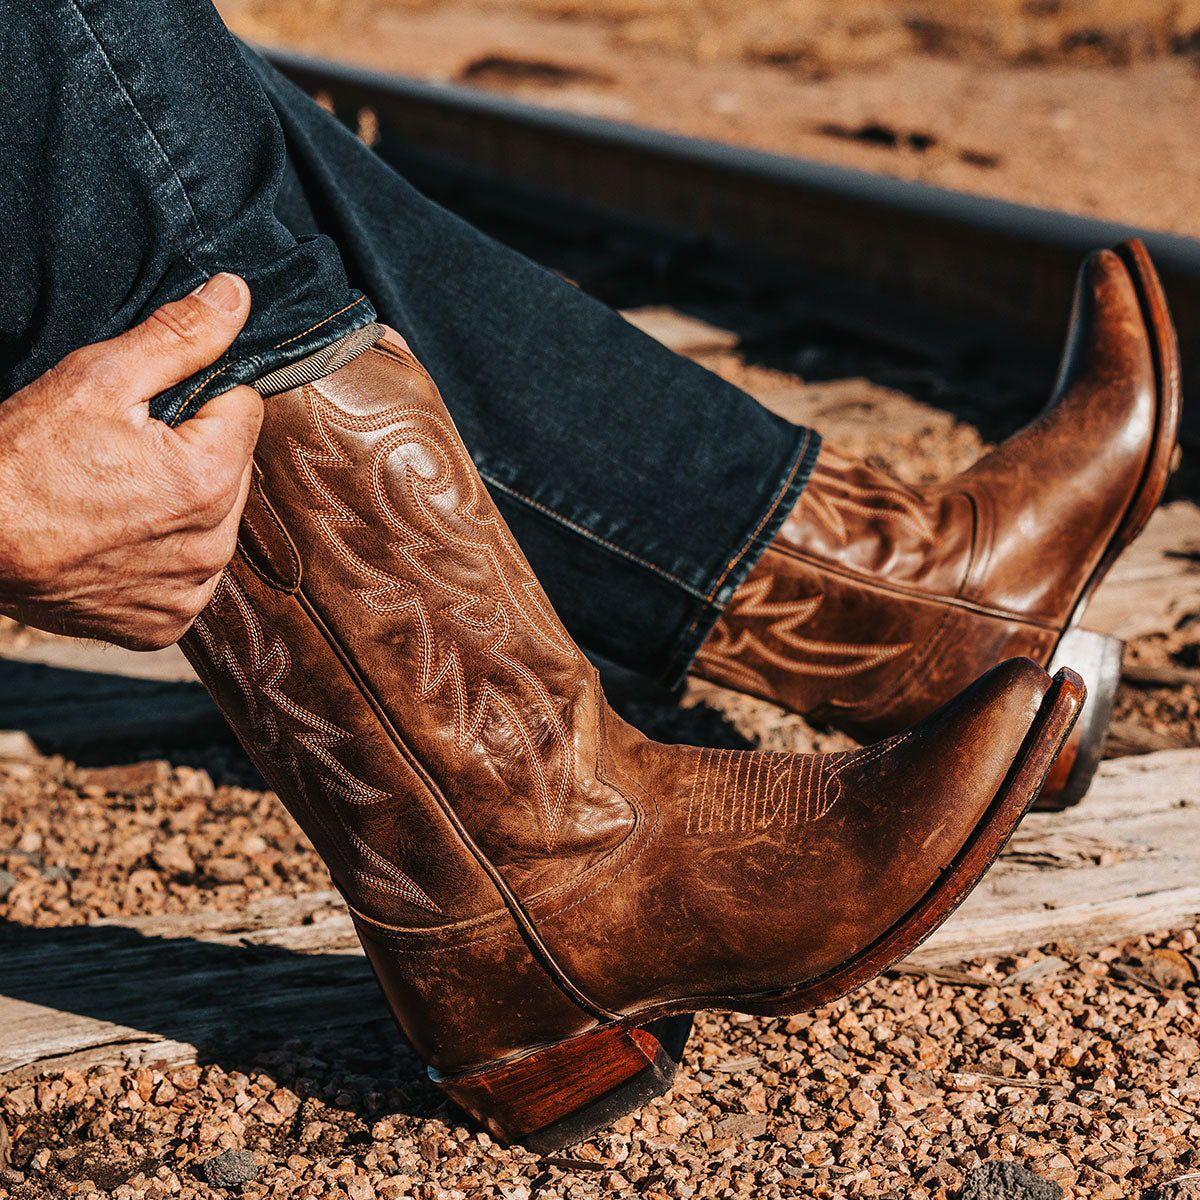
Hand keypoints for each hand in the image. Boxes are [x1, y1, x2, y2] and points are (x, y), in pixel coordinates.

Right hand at [0, 274, 263, 648]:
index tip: (147, 407)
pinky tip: (113, 540)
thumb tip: (236, 295)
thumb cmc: (20, 461)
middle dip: (191, 451)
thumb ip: (179, 337)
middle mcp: (215, 543)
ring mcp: (190, 590)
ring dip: (178, 505)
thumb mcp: (96, 379)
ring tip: (111, 496)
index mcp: (213, 477)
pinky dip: (158, 556)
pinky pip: (184, 574)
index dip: (196, 397)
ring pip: (212, 521)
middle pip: (231, 468)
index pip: (243, 409)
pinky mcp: (165, 623)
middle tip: (120, 452)